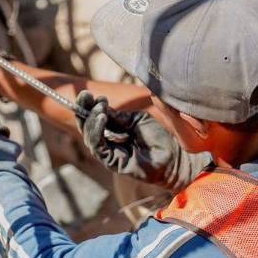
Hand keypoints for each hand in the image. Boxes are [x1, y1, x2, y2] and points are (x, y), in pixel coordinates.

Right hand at [75, 91, 210, 190]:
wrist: (173, 157)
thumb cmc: (159, 138)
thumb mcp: (137, 120)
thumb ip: (119, 116)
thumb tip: (101, 107)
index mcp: (114, 131)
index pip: (94, 118)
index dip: (89, 106)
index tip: (89, 94)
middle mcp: (108, 142)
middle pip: (87, 127)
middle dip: (84, 110)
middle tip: (85, 95)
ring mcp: (109, 153)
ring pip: (90, 136)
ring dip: (92, 119)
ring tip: (99, 107)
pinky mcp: (112, 162)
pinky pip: (98, 146)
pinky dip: (97, 131)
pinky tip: (102, 118)